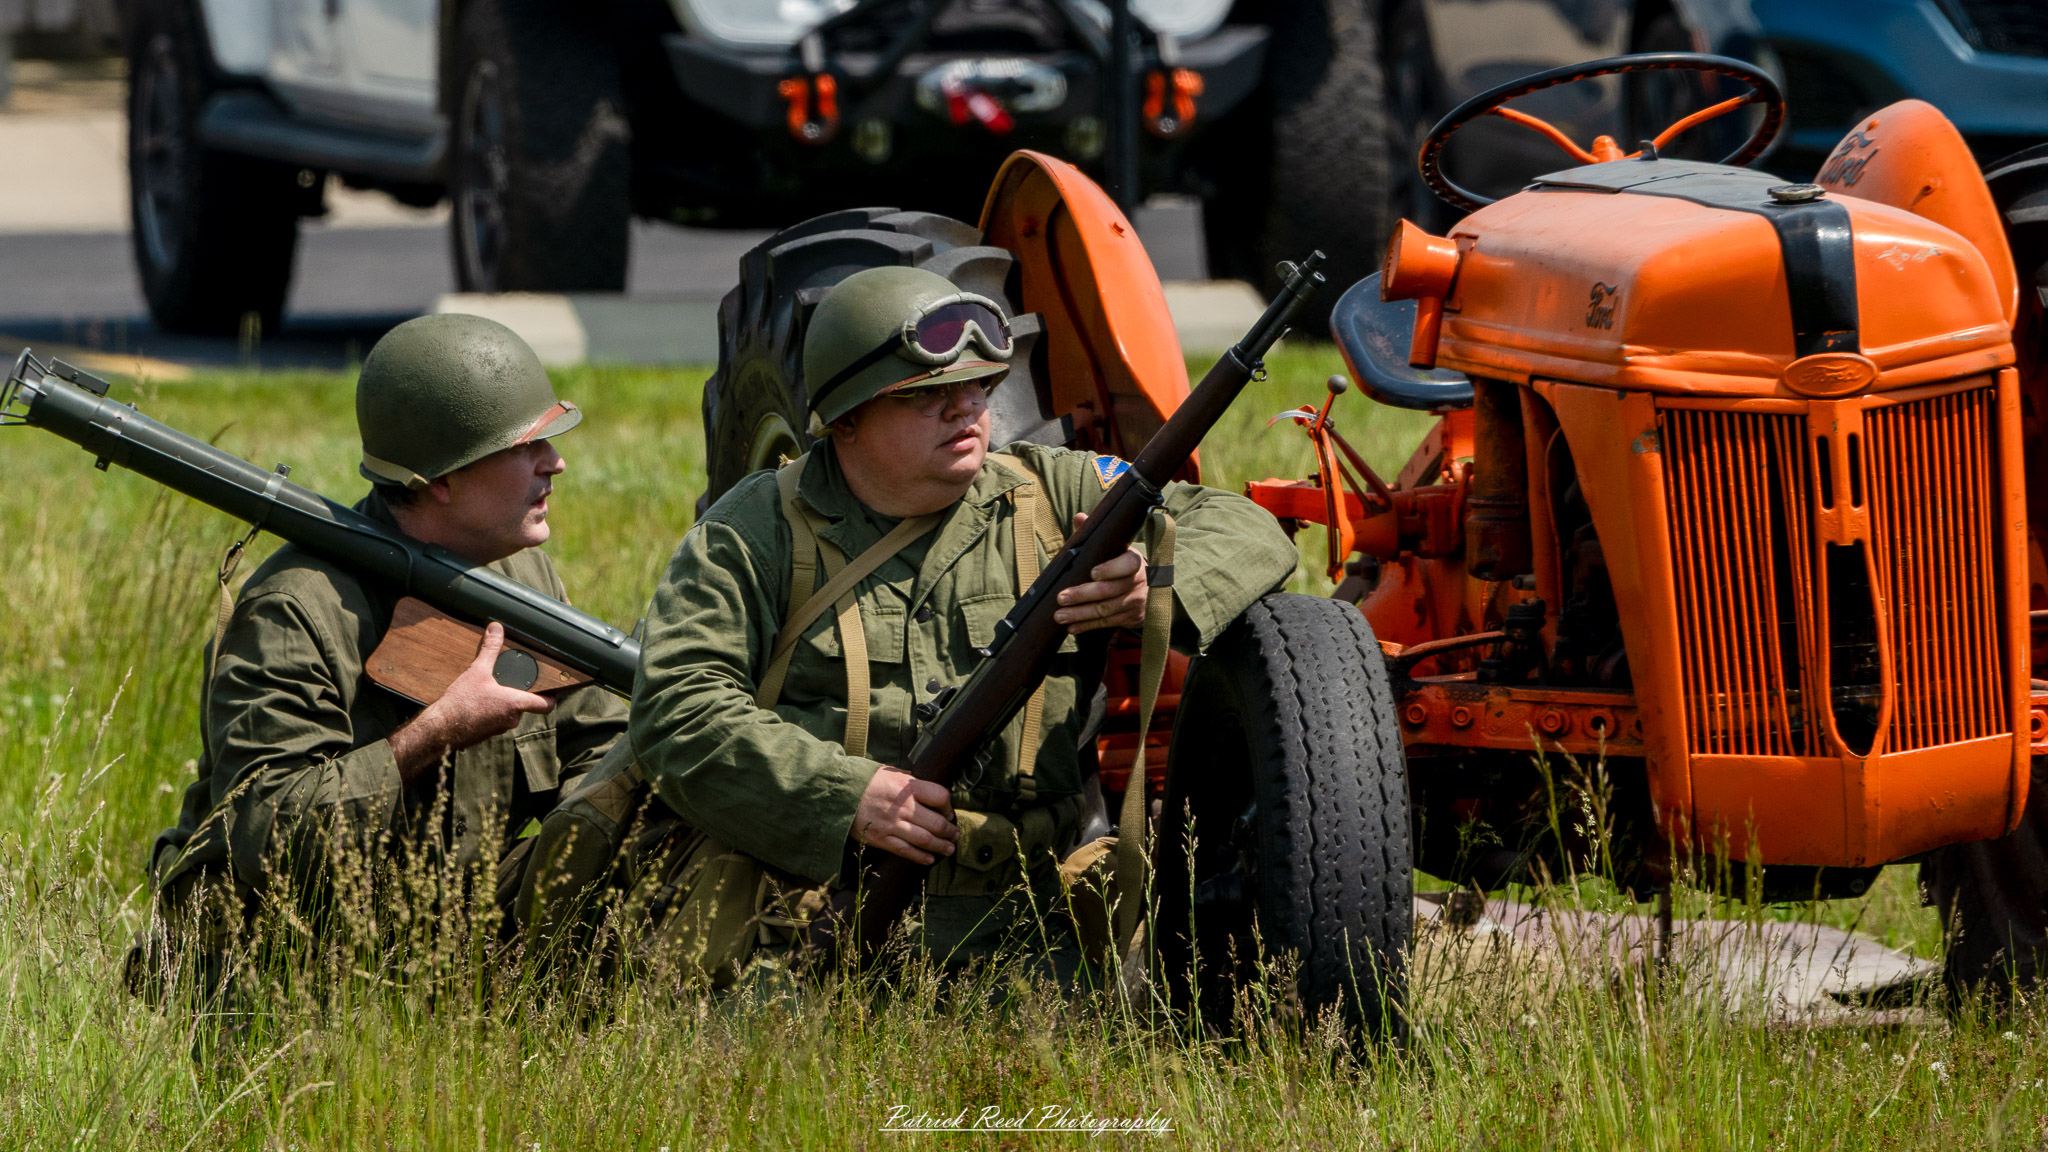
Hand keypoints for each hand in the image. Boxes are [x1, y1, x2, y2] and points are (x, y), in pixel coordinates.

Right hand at [390, 622, 553, 781]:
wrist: (440, 729)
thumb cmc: (461, 703)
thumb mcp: (477, 671)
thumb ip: (490, 650)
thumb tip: (496, 629)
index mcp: (515, 704)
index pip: (546, 705)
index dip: (552, 697)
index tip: (552, 688)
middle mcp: (512, 719)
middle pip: (526, 706)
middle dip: (521, 693)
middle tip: (515, 679)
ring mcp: (499, 728)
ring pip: (510, 713)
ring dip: (505, 702)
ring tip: (494, 688)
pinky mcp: (486, 733)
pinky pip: (495, 719)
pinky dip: (492, 710)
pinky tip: (479, 701)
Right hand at [854, 767, 957, 864]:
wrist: (838, 793)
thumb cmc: (866, 781)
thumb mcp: (892, 773)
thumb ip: (912, 781)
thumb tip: (929, 791)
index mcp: (908, 786)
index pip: (940, 797)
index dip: (948, 807)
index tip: (948, 813)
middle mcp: (903, 806)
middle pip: (936, 823)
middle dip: (949, 831)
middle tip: (954, 834)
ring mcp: (892, 824)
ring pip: (925, 840)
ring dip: (940, 846)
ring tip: (948, 849)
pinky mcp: (881, 838)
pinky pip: (906, 851)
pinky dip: (920, 857)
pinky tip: (929, 859)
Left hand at [1053, 512, 1147, 633]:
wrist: (1148, 588)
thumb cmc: (1121, 565)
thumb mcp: (1114, 549)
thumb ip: (1096, 536)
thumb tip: (1080, 518)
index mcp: (1134, 561)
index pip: (1126, 565)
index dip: (1110, 569)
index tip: (1092, 573)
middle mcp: (1137, 582)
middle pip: (1109, 590)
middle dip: (1083, 595)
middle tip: (1062, 597)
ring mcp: (1134, 602)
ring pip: (1106, 610)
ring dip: (1081, 614)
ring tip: (1060, 615)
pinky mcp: (1130, 618)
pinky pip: (1107, 623)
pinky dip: (1088, 625)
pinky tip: (1072, 627)